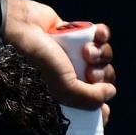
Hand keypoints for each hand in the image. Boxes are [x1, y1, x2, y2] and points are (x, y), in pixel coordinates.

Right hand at [4, 0, 115, 122]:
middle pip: (104, 80)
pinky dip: (101, 34)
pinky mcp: (78, 34)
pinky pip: (101, 36)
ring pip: (104, 57)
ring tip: (86, 50)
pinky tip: (95, 34)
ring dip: (101, 53)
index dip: (100, 106)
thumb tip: (110, 92)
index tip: (104, 107)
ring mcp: (75, 55)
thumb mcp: (64, 88)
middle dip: (102, 76)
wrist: (25, 27)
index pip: (90, 106)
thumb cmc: (38, 60)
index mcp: (64, 94)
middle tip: (90, 72)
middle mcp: (71, 76)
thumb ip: (89, 97)